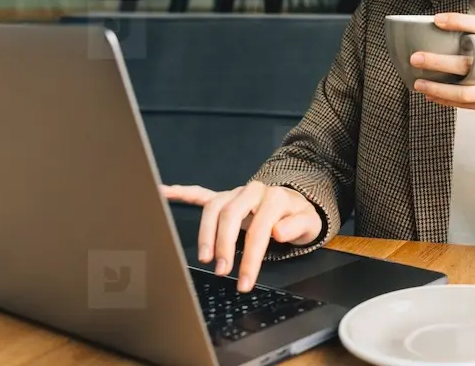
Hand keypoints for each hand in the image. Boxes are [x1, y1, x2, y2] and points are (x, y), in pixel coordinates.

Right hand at [162, 181, 322, 292]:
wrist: (297, 203)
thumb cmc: (300, 217)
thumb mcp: (310, 224)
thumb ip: (296, 226)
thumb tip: (277, 231)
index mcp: (274, 198)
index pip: (258, 230)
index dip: (250, 258)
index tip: (244, 282)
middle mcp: (252, 191)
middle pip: (230, 214)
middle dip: (223, 245)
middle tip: (221, 270)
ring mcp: (236, 193)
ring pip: (213, 207)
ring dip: (206, 232)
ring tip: (204, 257)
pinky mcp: (225, 197)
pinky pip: (202, 193)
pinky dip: (182, 193)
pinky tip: (164, 191)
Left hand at [410, 12, 474, 124]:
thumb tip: (457, 35)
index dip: (459, 21)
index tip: (437, 20)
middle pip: (467, 65)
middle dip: (438, 61)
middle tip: (416, 57)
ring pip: (464, 91)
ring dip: (437, 89)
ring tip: (418, 83)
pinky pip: (467, 105)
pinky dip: (447, 101)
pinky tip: (432, 96)